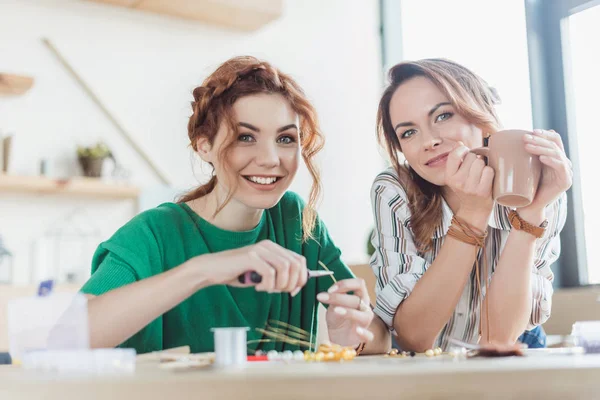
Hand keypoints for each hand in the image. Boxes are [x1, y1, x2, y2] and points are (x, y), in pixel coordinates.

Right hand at [191, 240, 306, 295]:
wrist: (213, 269)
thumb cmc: (238, 273)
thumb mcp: (262, 275)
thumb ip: (278, 276)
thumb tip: (296, 286)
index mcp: (274, 248)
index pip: (299, 260)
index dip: (301, 278)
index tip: (293, 292)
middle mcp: (269, 246)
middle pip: (295, 264)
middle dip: (293, 283)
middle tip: (281, 292)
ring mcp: (260, 250)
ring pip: (285, 268)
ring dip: (280, 284)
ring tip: (268, 289)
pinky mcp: (251, 256)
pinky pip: (270, 273)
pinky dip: (268, 285)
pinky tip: (258, 288)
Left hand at [317, 278, 374, 346]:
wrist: (337, 337)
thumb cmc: (337, 318)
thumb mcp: (333, 305)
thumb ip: (334, 298)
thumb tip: (330, 292)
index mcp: (359, 296)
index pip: (359, 284)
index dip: (345, 284)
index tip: (330, 289)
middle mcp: (364, 308)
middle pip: (357, 299)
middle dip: (338, 298)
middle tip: (322, 298)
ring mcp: (365, 322)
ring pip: (364, 316)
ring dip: (350, 312)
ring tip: (336, 310)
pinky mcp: (364, 337)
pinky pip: (369, 336)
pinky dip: (364, 333)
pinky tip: (357, 330)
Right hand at [445, 142, 494, 226]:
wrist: (474, 210)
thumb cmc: (467, 189)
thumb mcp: (456, 177)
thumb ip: (456, 162)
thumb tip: (459, 144)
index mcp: (449, 177)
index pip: (454, 155)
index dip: (462, 150)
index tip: (465, 153)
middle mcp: (458, 182)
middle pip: (471, 157)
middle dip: (474, 160)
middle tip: (474, 169)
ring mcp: (470, 187)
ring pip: (480, 162)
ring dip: (483, 166)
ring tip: (480, 174)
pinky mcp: (482, 191)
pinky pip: (489, 170)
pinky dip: (490, 172)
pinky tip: (487, 179)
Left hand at [522, 129, 572, 210]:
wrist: (527, 206)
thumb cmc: (522, 186)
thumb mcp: (523, 168)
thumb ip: (520, 156)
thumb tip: (501, 142)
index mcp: (554, 158)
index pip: (554, 140)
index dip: (544, 134)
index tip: (530, 131)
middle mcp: (562, 163)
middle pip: (555, 145)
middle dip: (539, 139)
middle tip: (524, 138)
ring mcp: (565, 172)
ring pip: (557, 154)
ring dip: (541, 148)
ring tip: (527, 146)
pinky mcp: (565, 182)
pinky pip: (561, 167)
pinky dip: (551, 160)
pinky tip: (542, 158)